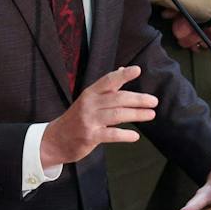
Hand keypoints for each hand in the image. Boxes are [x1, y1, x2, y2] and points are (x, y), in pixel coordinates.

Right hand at [38, 66, 155, 166]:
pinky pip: (111, 135)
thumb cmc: (77, 118)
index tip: (137, 70)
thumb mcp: (89, 99)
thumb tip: (123, 69)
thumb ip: (107, 87)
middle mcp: (89, 104)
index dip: (123, 75)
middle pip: (117, 98)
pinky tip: (135, 136)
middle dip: (138, 99)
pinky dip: (124, 135)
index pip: (108, 80)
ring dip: (136, 114)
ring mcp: (89, 120)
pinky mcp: (90, 136)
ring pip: (117, 114)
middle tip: (154, 101)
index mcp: (90, 93)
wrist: (55, 140)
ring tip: (151, 114)